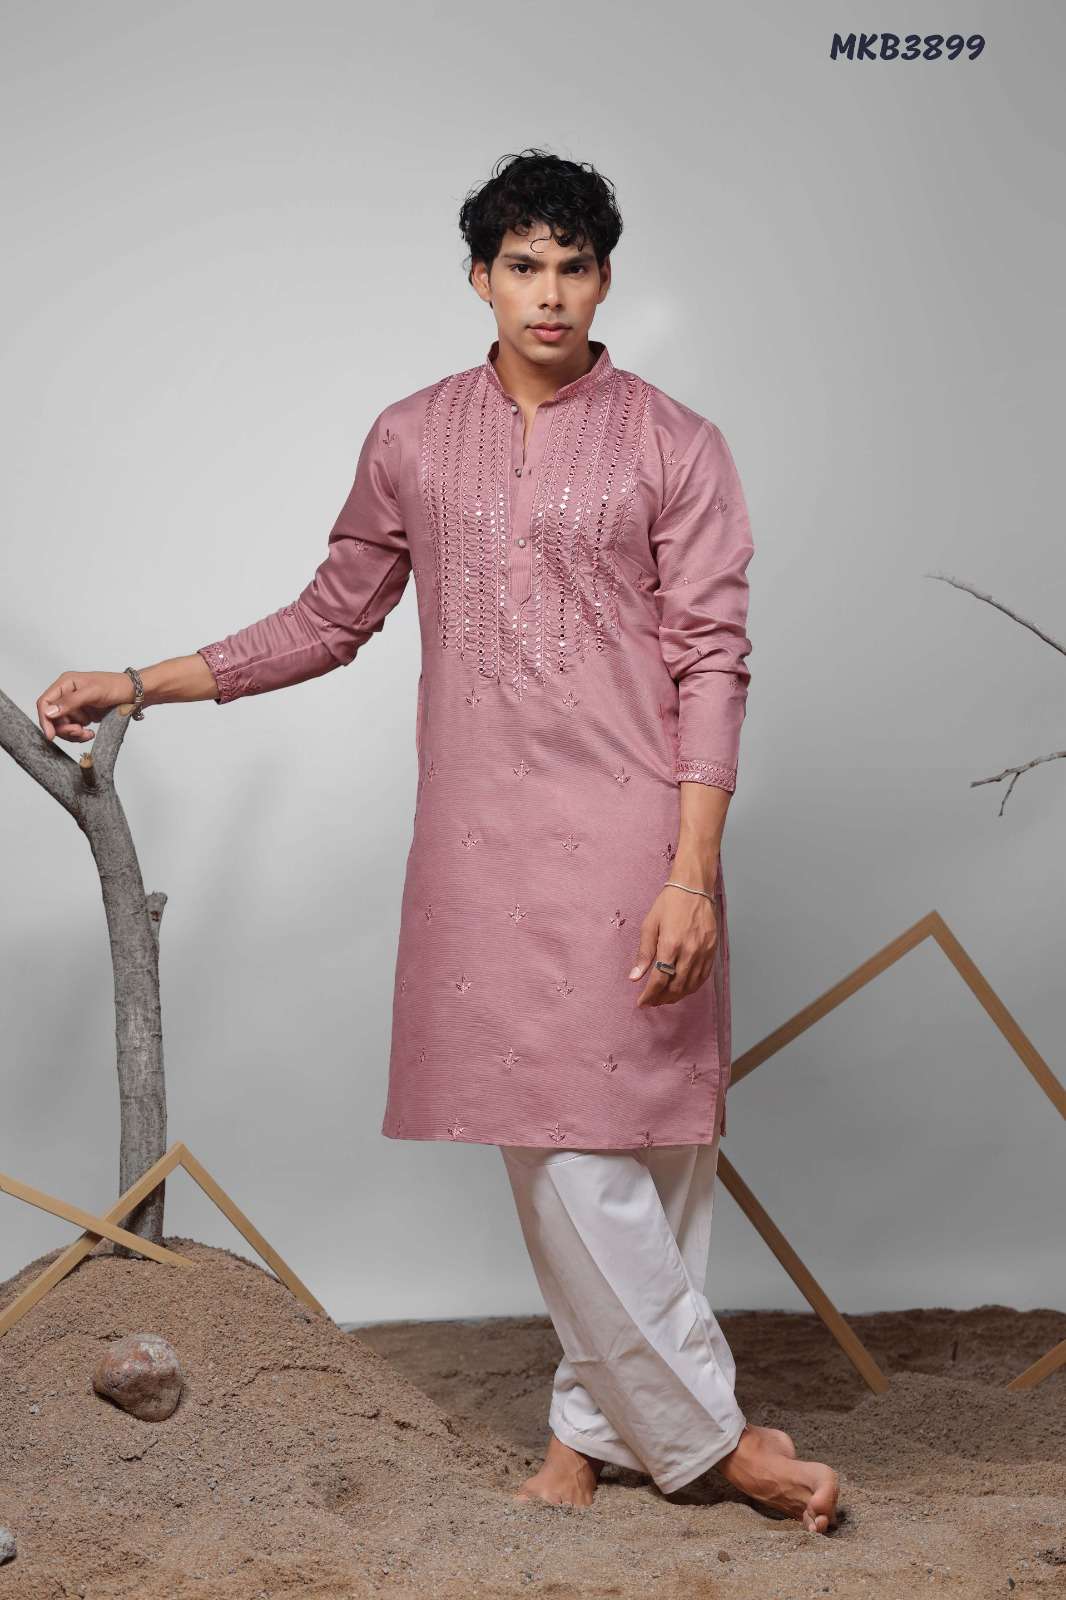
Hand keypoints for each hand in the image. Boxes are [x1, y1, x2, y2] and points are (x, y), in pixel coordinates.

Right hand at [36, 671, 134, 743]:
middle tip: (79, 732)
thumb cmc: (116, 687)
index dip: (45, 719)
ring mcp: (74, 706)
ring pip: (62, 726)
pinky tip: (90, 733)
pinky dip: (80, 735)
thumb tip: (49, 712)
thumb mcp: (93, 692)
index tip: (51, 735)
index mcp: (66, 683)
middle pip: (52, 718)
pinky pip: (73, 730)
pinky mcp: (82, 716)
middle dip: (64, 729)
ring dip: (73, 734)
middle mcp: (66, 694)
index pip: (45, 702)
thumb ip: (71, 701)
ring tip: (87, 733)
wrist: (134, 694)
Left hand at [629, 883, 717, 1007]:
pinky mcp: (712, 952)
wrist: (694, 889)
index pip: (659, 980)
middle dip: (662, 998)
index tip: (642, 1003)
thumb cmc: (669, 904)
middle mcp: (689, 952)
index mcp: (671, 945)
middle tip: (652, 1001)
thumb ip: (644, 953)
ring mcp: (703, 953)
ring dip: (676, 996)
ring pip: (690, 985)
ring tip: (664, 998)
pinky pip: (703, 977)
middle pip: (675, 987)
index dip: (649, 995)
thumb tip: (634, 977)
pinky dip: (692, 987)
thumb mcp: (649, 925)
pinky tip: (682, 988)